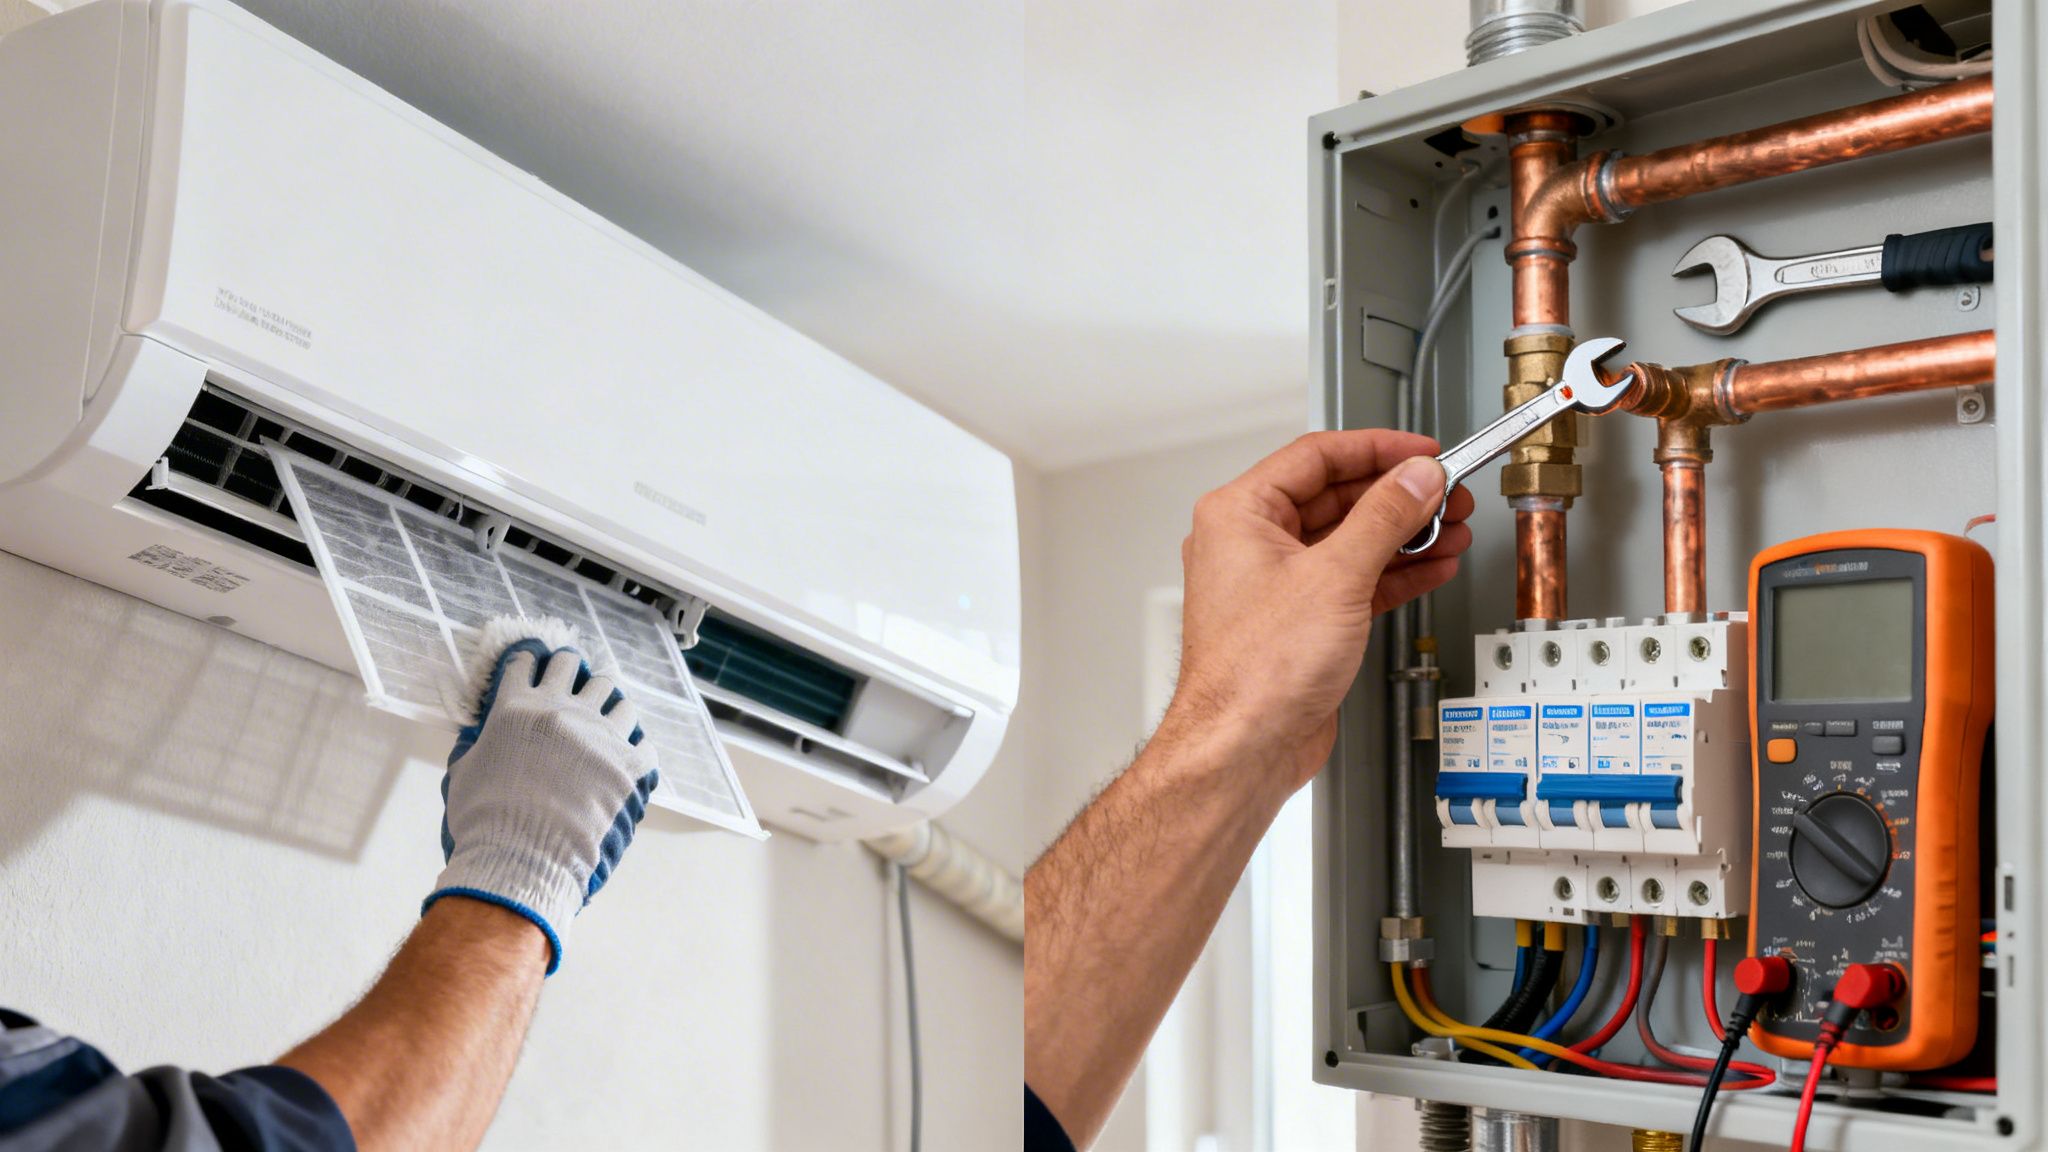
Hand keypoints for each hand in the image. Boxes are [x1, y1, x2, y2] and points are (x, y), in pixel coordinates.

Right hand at [424, 634, 659, 974]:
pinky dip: (634, 749)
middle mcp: (560, 710)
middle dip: (569, 667)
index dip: (527, 664)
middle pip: (571, 665)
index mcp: (515, 708)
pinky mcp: (629, 761)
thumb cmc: (484, 821)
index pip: (524, 664)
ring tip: (602, 717)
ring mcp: (599, 732)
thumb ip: (475, 747)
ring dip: (606, 702)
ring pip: (613, 693)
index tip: (532, 667)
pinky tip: (626, 758)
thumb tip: (478, 741)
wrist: (523, 857)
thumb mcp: (464, 774)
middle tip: (570, 678)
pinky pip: (642, 742)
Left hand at [1161, 431, 1471, 796]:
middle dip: (1399, 496)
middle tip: (1448, 494)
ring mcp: (1276, 583)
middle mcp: (1251, 544)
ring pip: (1350, 540)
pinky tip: (1431, 565)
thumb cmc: (1255, 672)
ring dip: (1405, 534)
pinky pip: (1354, 579)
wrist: (1244, 747)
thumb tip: (1415, 479)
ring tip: (1450, 528)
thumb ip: (1383, 519)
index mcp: (1239, 514)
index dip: (1377, 449)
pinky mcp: (1301, 620)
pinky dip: (1394, 572)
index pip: (1317, 457)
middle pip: (1337, 497)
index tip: (1423, 452)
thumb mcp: (1335, 577)